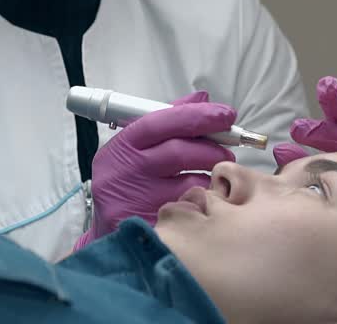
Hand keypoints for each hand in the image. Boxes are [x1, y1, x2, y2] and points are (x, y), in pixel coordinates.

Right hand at [75, 91, 236, 248]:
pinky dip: (205, 203)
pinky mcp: (149, 228)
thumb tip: (202, 99)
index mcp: (124, 145)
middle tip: (227, 154)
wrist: (110, 237)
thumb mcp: (140, 149)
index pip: (161, 122)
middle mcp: (125, 171)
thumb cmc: (130, 183)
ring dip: (211, 178)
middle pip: (177, 153)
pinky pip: (191, 211)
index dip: (197, 116)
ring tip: (216, 179)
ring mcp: (135, 201)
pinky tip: (207, 203)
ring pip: (189, 185)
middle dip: (211, 150)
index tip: (226, 115)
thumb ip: (171, 121)